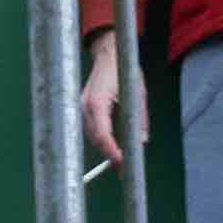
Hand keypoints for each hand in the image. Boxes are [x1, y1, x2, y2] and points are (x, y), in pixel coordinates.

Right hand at [74, 38, 136, 170]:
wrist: (108, 55)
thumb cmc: (123, 70)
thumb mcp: (137, 93)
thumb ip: (139, 118)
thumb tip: (142, 141)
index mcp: (98, 102)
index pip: (102, 134)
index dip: (112, 151)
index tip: (122, 162)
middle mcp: (85, 106)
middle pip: (95, 138)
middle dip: (109, 154)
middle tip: (124, 167)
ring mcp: (81, 107)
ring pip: (91, 136)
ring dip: (105, 147)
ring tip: (120, 160)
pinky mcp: (82, 108)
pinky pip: (90, 129)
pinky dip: (101, 139)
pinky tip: (112, 146)